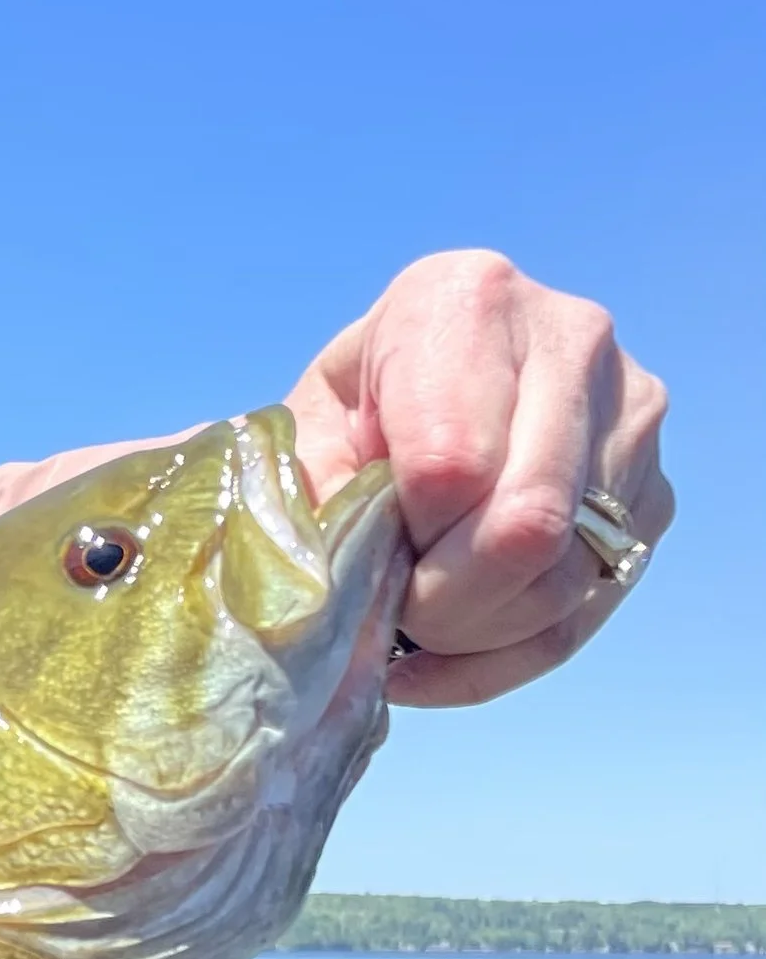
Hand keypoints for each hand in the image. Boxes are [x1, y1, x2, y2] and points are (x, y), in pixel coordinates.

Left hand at [285, 250, 672, 707]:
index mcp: (465, 300)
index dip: (403, 539)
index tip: (370, 552)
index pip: (452, 464)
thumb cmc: (352, 409)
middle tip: (393, 613)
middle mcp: (571, 339)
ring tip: (415, 624)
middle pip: (525, 526)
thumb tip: (322, 593)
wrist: (428, 379)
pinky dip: (504, 657)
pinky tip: (444, 659)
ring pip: (563, 580)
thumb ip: (308, 497)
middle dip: (443, 604)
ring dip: (473, 634)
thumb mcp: (305, 432)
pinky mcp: (653, 491)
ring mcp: (630, 415)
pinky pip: (587, 613)